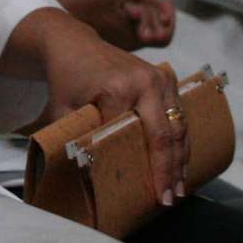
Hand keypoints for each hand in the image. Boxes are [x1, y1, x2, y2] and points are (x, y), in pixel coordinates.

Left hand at [30, 11, 188, 203]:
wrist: (73, 43)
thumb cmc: (66, 78)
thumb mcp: (62, 110)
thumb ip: (73, 138)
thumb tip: (84, 173)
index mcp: (117, 88)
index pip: (132, 137)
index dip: (142, 168)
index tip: (149, 195)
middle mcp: (145, 81)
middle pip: (164, 133)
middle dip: (169, 169)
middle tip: (170, 199)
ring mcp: (160, 77)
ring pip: (178, 125)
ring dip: (180, 158)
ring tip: (179, 188)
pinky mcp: (166, 77)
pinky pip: (179, 114)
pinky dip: (180, 140)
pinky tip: (180, 163)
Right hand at [53, 0, 178, 50]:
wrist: (52, 15)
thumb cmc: (81, 4)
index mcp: (132, 36)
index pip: (163, 37)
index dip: (168, 21)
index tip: (164, 3)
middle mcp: (128, 42)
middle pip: (154, 27)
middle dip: (151, 7)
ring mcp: (119, 38)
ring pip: (141, 23)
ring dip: (141, 6)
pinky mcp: (110, 32)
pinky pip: (130, 23)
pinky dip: (131, 9)